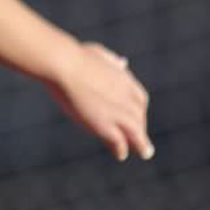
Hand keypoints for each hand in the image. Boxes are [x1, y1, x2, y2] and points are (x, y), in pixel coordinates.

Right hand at [48, 42, 153, 160]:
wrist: (63, 64)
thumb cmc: (73, 56)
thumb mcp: (98, 54)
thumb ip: (112, 61)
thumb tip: (123, 63)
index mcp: (123, 80)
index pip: (140, 99)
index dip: (139, 110)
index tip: (138, 118)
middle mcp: (125, 96)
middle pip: (139, 116)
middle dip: (140, 128)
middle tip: (141, 141)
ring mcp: (116, 111)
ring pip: (136, 131)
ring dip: (142, 144)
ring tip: (145, 153)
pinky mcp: (105, 122)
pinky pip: (120, 140)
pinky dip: (121, 148)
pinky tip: (120, 155)